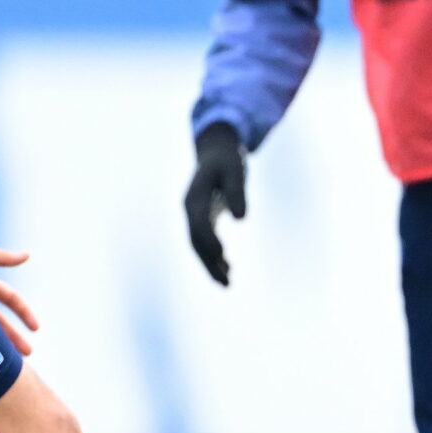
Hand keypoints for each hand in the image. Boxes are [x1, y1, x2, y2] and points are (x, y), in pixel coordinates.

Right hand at [183, 123, 247, 285]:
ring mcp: (195, 214)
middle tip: (226, 283)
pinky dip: (215, 256)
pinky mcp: (204, 217)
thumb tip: (241, 218)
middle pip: (195, 241)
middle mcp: (190, 209)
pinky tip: (228, 268)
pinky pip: (206, 241)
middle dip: (209, 263)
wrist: (216, 149)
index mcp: (193, 197)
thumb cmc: (228, 157)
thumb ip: (238, 191)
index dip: (210, 241)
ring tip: (227, 283)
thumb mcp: (236, 170)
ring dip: (211, 264)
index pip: (199, 224)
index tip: (224, 257)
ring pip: (199, 245)